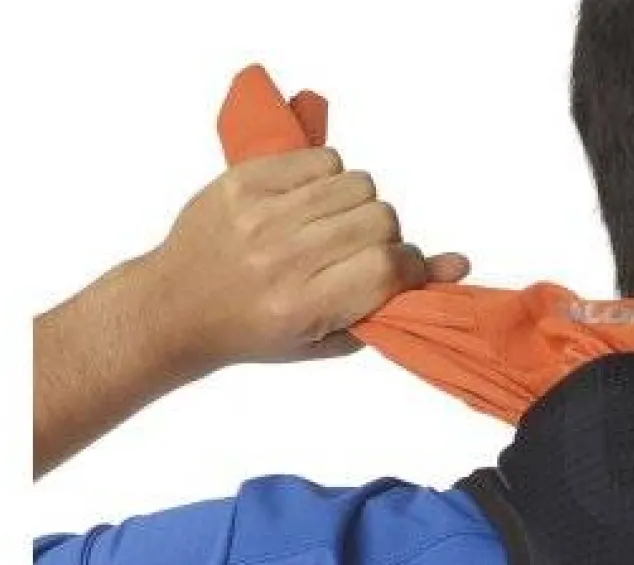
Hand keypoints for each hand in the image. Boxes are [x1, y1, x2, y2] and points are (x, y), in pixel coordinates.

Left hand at [142, 145, 469, 375]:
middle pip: (379, 218)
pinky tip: (308, 203)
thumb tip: (456, 265)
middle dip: (382, 235)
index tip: (399, 271)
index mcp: (304, 306)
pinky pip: (320, 159)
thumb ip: (392, 304)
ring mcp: (260, 215)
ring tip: (331, 226)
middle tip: (356, 252)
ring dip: (356, 204)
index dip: (408, 265)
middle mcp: (282, 258)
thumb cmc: (257, 330)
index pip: (387, 266)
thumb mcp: (327, 335)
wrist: (176, 307)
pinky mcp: (244, 181)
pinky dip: (327, 177)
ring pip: (356, 184)